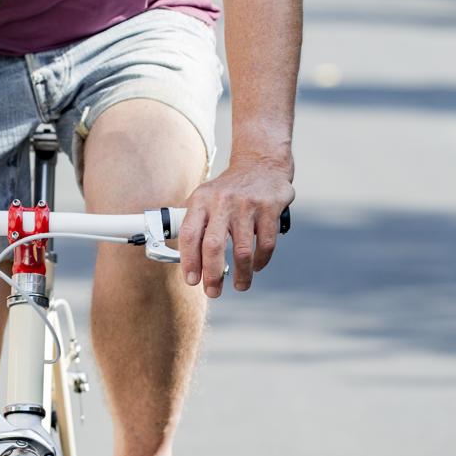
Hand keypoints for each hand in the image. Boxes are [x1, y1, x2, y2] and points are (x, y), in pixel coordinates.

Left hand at [178, 156, 294, 297]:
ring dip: (241, 274)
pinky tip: (256, 267)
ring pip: (242, 251)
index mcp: (201, 200)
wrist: (260, 164)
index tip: (191, 280)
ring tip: (240, 285)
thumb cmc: (228, 190)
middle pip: (213, 245)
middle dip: (212, 275)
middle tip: (213, 291)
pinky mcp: (269, 208)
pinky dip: (261, 261)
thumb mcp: (205, 198)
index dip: (188, 261)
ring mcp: (247, 205)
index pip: (189, 234)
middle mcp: (222, 201)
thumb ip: (195, 224)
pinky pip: (265, 244)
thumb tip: (186, 262)